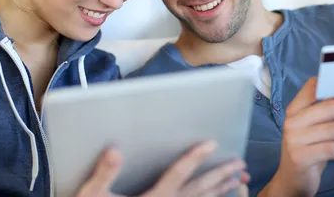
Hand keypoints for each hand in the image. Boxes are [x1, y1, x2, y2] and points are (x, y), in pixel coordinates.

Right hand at [76, 141, 247, 196]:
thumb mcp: (93, 195)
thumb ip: (104, 174)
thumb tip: (114, 151)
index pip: (177, 173)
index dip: (195, 157)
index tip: (212, 142)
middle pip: (199, 189)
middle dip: (220, 174)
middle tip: (240, 163)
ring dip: (221, 190)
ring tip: (239, 179)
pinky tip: (221, 196)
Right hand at [265, 77, 333, 196]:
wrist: (292, 180)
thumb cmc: (308, 150)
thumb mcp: (313, 127)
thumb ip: (325, 109)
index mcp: (294, 109)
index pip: (313, 87)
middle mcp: (292, 121)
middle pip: (331, 107)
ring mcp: (294, 139)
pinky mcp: (301, 157)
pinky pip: (333, 148)